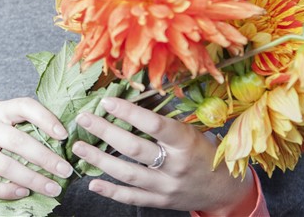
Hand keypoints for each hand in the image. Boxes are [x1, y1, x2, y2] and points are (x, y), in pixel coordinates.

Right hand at [0, 97, 73, 199]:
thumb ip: (34, 131)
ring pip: (4, 165)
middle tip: (66, 171)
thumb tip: (68, 144)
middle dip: (45, 158)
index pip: (24, 106)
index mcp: (0, 110)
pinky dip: (8, 191)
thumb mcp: (13, 129)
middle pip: (17, 141)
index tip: (64, 136)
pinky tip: (25, 193)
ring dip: (32, 179)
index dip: (45, 119)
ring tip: (52, 188)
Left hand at [72, 97, 256, 214]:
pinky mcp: (161, 201)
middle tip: (83, 119)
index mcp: (185, 142)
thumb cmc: (202, 151)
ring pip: (128, 173)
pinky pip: (132, 197)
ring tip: (79, 146)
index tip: (106, 101)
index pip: (154, 124)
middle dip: (105, 132)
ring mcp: (167, 186)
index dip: (128, 112)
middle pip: (135, 148)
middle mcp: (176, 165)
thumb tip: (127, 104)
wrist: (224, 187)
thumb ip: (162, 123)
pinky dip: (110, 192)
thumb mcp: (190, 131)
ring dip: (100, 160)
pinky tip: (92, 183)